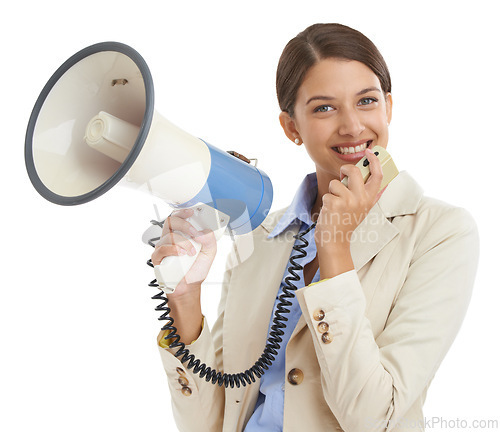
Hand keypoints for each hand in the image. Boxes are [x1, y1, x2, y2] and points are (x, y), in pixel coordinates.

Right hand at [151, 208, 216, 297]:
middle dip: (184, 224)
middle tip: (194, 233)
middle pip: (170, 221)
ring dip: (184, 242)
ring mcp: (163, 247)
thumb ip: (210, 240)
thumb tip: (202, 232)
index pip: (178, 217)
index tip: (192, 212)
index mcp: (181, 234)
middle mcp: (170, 238)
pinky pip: (162, 249)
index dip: (183, 211)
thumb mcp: (210, 252)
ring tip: (191, 253)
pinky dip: (174, 250)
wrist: (189, 287)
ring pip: (169, 235)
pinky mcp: (158, 258)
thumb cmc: (196, 268)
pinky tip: (182, 255)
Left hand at [314, 149, 383, 275]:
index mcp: (370, 199)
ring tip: (335, 205)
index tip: (369, 152)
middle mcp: (362, 199)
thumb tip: (372, 175)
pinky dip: (326, 200)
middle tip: (341, 175)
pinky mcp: (335, 203)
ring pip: (337, 183)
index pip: (378, 176)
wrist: (335, 242)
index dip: (374, 161)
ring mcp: (348, 201)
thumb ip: (366, 193)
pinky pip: (328, 193)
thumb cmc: (345, 223)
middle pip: (355, 171)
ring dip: (332, 191)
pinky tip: (330, 212)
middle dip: (345, 169)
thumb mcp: (361, 209)